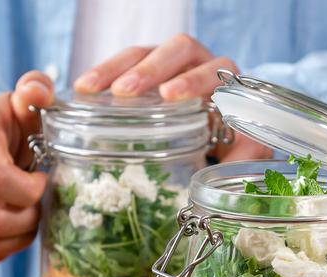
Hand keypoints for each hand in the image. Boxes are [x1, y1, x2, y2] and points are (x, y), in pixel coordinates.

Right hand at [0, 71, 53, 265]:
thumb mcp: (23, 103)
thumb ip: (35, 90)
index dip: (29, 190)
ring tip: (31, 216)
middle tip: (40, 204)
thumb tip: (37, 90)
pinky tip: (17, 228)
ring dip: (21, 236)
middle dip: (28, 218)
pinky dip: (7, 248)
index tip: (41, 179)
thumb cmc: (8, 126)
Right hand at [73, 33, 270, 162]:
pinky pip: (123, 63)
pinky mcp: (143, 71)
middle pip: (178, 50)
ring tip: (91, 89)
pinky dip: (102, 74)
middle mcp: (199, 64)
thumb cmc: (230, 140)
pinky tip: (82, 90)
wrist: (216, 134)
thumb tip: (234, 176)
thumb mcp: (243, 149)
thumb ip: (244, 158)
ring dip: (116, 68)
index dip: (193, 80)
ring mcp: (169, 65)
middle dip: (150, 70)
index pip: (215, 69)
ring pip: (145, 52)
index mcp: (226, 82)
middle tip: (126, 91)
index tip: (171, 96)